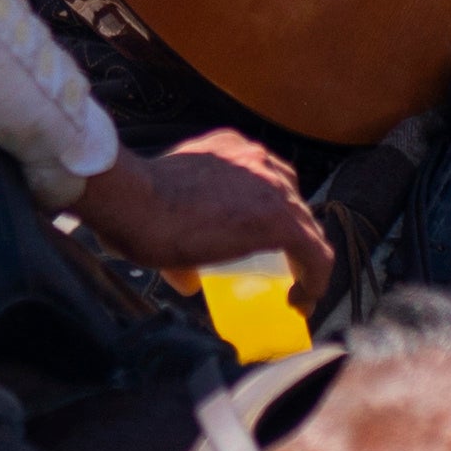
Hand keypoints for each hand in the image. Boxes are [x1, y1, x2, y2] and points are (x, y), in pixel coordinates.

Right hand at [72, 130, 337, 293]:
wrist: (135, 203)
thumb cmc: (136, 205)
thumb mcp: (164, 216)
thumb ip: (183, 248)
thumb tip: (189, 282)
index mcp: (230, 149)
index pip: (267, 180)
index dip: (272, 214)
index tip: (264, 244)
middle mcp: (257, 160)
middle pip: (292, 202)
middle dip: (289, 238)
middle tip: (277, 269)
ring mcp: (272, 188)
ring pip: (307, 228)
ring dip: (304, 261)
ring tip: (295, 290)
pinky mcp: (279, 220)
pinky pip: (315, 254)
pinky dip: (314, 280)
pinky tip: (301, 300)